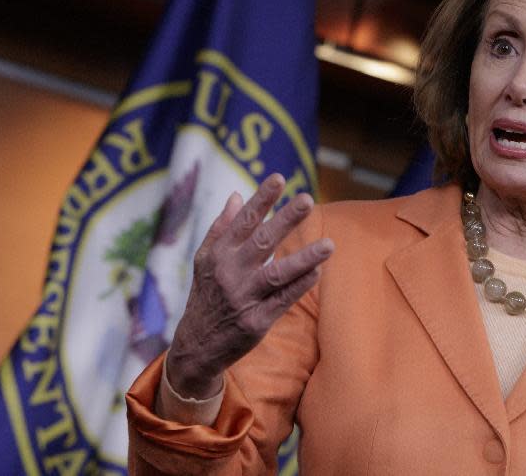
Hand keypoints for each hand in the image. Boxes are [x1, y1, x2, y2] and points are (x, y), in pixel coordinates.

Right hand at [166, 173, 332, 398]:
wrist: (196, 346)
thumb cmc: (207, 295)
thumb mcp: (205, 260)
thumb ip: (222, 227)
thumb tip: (237, 195)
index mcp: (219, 255)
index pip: (242, 221)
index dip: (261, 200)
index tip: (279, 178)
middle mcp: (230, 273)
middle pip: (262, 242)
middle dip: (285, 220)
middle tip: (307, 199)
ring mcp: (244, 298)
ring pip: (277, 274)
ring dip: (304, 258)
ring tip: (329, 244)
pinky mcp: (256, 322)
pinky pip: (283, 300)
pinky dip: (300, 286)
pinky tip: (318, 272)